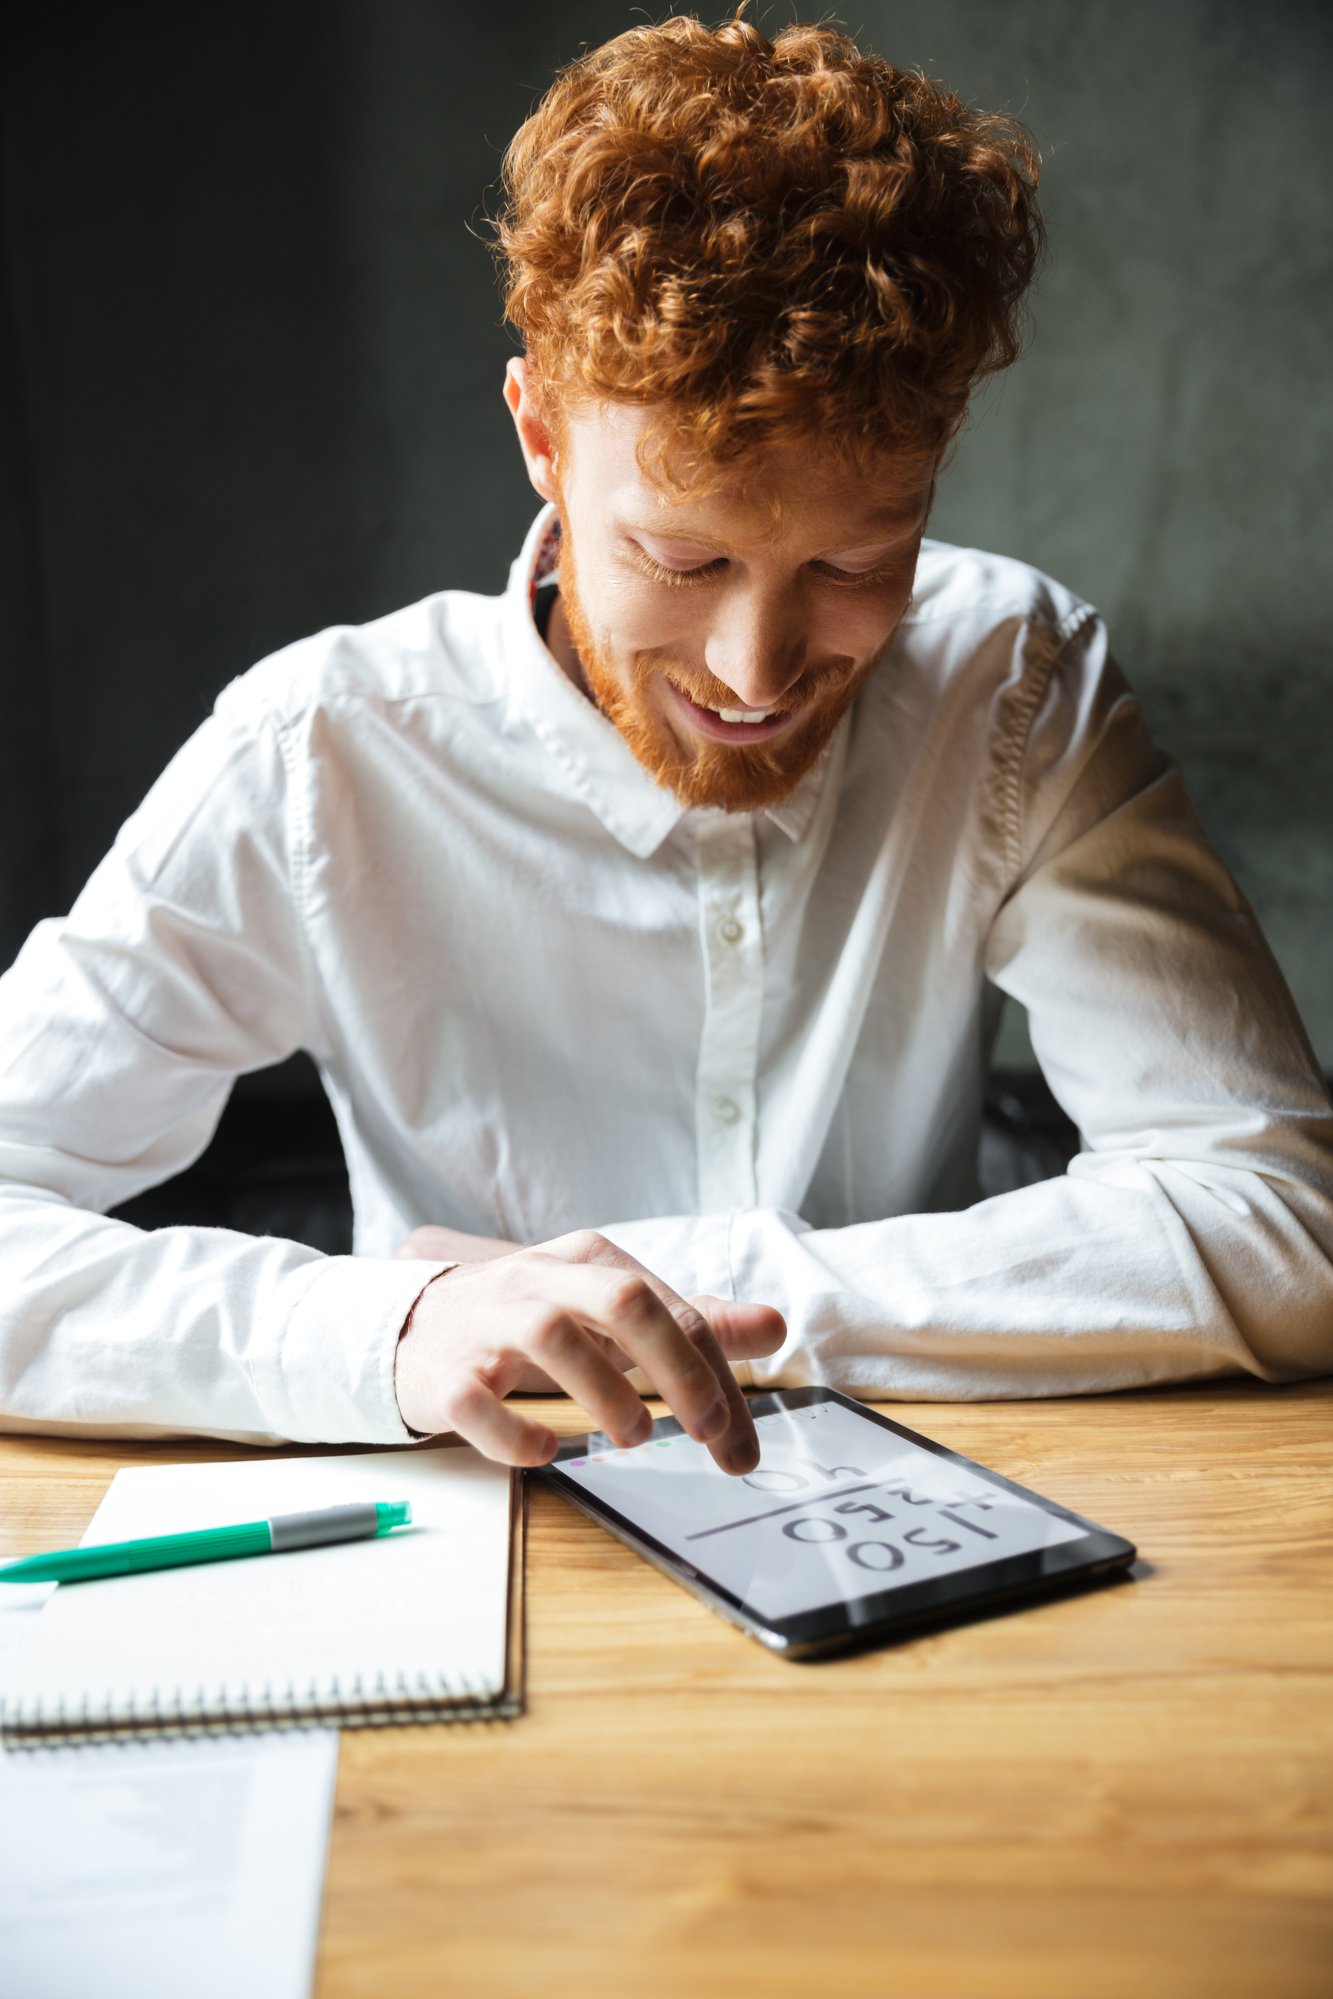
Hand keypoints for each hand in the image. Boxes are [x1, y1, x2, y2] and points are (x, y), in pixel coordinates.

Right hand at [393, 1228, 784, 1474]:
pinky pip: (475, 1399)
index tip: (739, 1441)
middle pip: (621, 1301)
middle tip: (707, 1432)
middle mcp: (538, 1280)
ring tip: (635, 1438)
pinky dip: (514, 1431)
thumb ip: (690, 1321)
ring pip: (551, 1335)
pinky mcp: (443, 1374)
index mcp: (587, 1260)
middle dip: (676, 1368)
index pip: (669, 1306)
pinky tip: (547, 1452)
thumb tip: (774, 1325)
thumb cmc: (527, 1323)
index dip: (715, 1373)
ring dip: (604, 1392)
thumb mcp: (609, 1312)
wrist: (410, 1329)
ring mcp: (487, 1324)